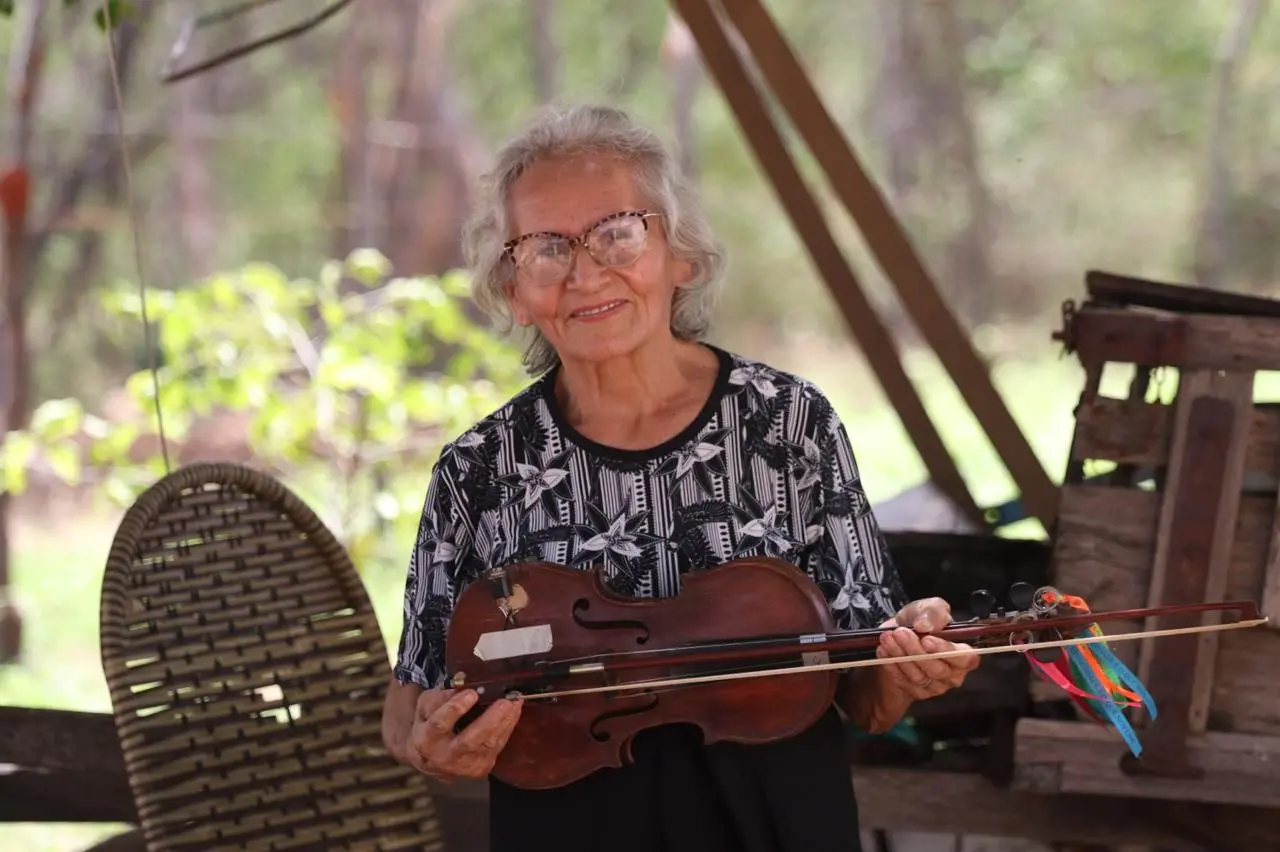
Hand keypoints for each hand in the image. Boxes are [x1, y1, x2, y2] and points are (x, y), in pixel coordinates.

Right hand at [407, 688, 522, 781]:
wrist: (431, 759)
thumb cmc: (429, 726)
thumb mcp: (425, 708)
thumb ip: (439, 698)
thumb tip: (461, 688)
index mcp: (426, 740)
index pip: (440, 724)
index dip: (455, 709)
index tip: (471, 693)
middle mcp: (444, 757)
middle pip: (469, 741)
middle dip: (489, 721)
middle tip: (504, 703)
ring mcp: (464, 767)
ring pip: (487, 745)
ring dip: (504, 723)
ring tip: (514, 703)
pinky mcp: (480, 769)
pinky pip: (497, 747)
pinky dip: (507, 728)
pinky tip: (514, 713)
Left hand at [876, 597, 978, 700]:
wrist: (899, 634)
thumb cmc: (921, 621)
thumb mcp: (928, 607)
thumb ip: (933, 612)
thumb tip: (925, 626)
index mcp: (964, 654)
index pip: (964, 659)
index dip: (945, 650)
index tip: (926, 639)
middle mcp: (953, 674)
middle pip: (937, 669)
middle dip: (915, 650)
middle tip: (899, 633)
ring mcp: (935, 686)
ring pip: (918, 676)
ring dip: (900, 656)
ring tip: (888, 638)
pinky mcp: (917, 692)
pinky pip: (904, 682)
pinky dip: (891, 666)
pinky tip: (884, 651)